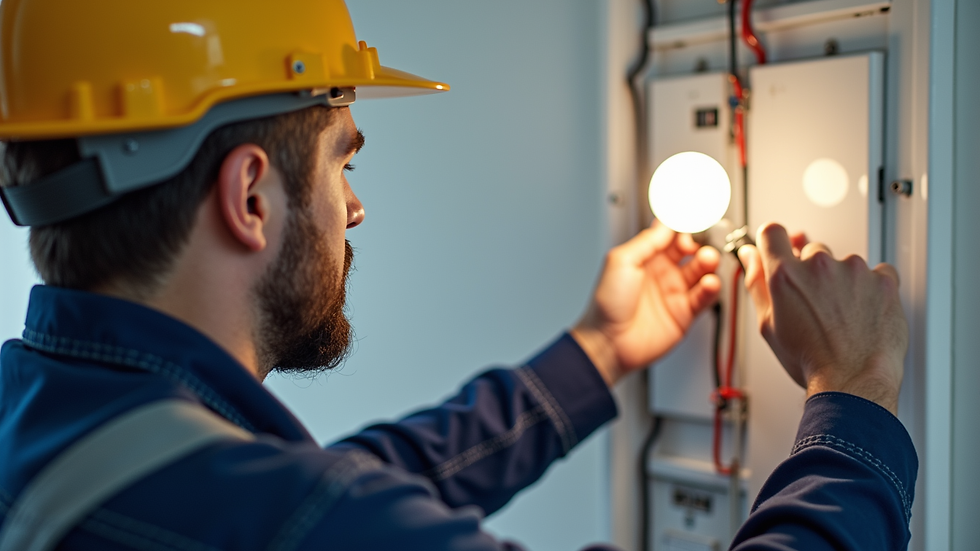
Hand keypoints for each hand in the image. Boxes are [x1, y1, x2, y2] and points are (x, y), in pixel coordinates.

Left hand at [572, 221, 720, 386]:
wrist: (608, 341)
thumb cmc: (606, 304)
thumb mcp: (621, 261)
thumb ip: (647, 241)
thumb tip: (666, 224)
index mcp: (645, 258)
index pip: (671, 235)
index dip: (683, 228)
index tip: (692, 221)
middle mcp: (662, 273)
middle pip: (691, 251)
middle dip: (699, 243)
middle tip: (699, 244)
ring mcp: (674, 293)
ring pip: (701, 272)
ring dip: (708, 263)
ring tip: (707, 260)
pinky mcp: (684, 314)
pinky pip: (705, 297)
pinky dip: (711, 288)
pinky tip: (709, 282)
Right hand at [738, 223, 907, 413]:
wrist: (853, 382)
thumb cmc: (811, 361)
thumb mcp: (768, 326)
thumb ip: (756, 283)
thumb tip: (750, 257)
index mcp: (786, 276)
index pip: (772, 233)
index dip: (774, 242)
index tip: (780, 251)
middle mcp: (819, 266)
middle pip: (811, 250)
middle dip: (812, 272)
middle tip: (817, 304)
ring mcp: (854, 270)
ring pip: (845, 263)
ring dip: (844, 282)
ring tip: (843, 316)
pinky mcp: (883, 280)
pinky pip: (878, 272)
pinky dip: (873, 288)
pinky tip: (865, 311)